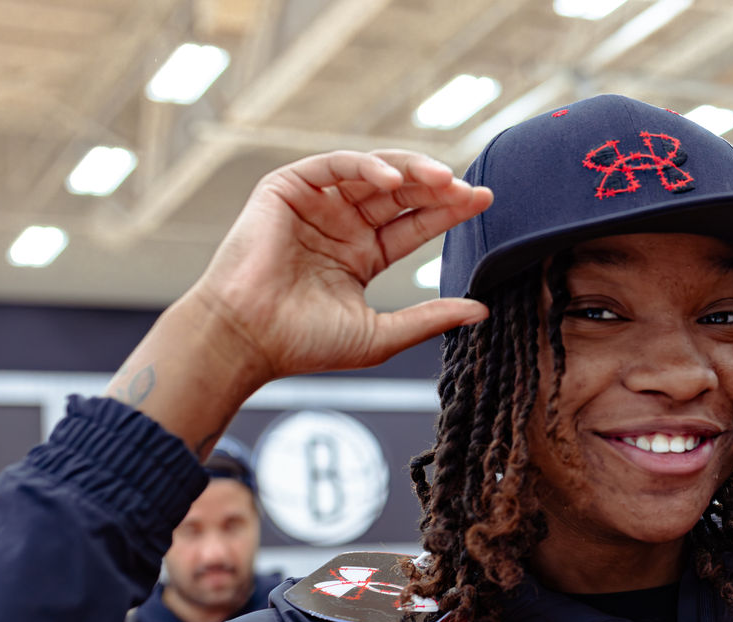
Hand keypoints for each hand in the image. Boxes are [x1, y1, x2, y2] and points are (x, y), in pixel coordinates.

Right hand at [106, 150, 491, 450]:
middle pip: (400, 194)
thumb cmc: (305, 343)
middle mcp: (342, 225)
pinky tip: (392, 181)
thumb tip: (483, 310)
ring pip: (372, 172)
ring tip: (444, 180)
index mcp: (362, 255)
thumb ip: (431, 318)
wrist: (248, 339)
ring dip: (410, 172)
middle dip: (437, 188)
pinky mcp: (287, 189)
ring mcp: (316, 205)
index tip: (483, 201)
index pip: (414, 224)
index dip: (448, 212)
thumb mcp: (383, 334)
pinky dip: (364, 167)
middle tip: (471, 191)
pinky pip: (334, 166)